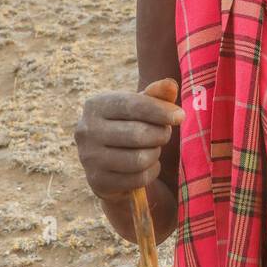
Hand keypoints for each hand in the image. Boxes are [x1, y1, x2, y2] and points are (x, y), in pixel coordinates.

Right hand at [74, 77, 182, 201]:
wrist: (108, 162)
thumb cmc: (129, 125)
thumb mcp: (141, 106)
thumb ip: (157, 94)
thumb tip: (170, 85)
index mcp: (95, 105)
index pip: (132, 105)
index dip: (160, 111)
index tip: (180, 116)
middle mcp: (86, 130)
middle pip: (138, 134)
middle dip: (160, 134)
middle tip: (165, 134)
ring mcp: (89, 158)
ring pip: (139, 159)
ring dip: (155, 154)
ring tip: (155, 148)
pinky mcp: (97, 181)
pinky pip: (138, 178)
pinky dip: (151, 171)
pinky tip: (148, 165)